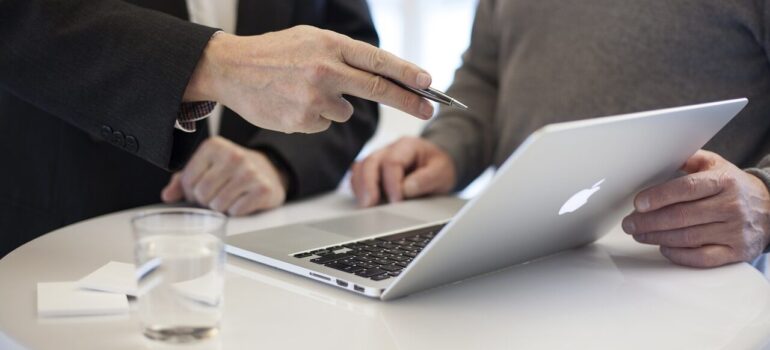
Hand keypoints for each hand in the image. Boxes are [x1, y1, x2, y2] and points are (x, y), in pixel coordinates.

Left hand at [161, 136, 286, 215]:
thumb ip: (183, 180)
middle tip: (216, 196)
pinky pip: (236, 211)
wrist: (269, 171)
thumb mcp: (206, 167)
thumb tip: (167, 196)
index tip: (201, 189)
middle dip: (206, 201)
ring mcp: (250, 172)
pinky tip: (242, 200)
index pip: (187, 181)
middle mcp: (233, 155)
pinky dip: (236, 211)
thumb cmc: (232, 171)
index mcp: (213, 146)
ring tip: (230, 197)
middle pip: (202, 194)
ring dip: (221, 208)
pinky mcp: (263, 189)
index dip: (191, 192)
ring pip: (218, 205)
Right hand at [184, 26, 434, 133]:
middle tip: (430, 109)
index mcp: (330, 45)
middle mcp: (326, 70)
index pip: (378, 61)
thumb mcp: (310, 39)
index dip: (407, 73)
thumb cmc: (274, 52)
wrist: (230, 69)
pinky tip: (293, 102)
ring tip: (303, 90)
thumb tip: (380, 73)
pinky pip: (324, 123)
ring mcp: (314, 98)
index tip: (429, 83)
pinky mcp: (303, 120)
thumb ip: (343, 54)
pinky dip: (314, 116)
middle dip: (408, 101)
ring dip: (334, 105)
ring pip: (345, 111)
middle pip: (378, 89)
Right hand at [350, 137, 455, 206]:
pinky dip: (358, 188)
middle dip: (368, 185)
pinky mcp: (373, 171)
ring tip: (365, 205)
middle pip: (370, 162)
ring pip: (360, 168)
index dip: (392, 183)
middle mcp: (389, 150)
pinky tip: (364, 201)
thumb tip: (406, 189)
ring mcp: (379, 159)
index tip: (397, 201)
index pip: (392, 162)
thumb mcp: (442, 172)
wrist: (437, 166)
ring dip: (360, 187)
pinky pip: (358, 176)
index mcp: (407, 146)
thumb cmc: (438, 167)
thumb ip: (426, 179)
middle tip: (370, 205)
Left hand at [622, 150, 769, 267]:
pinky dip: (679, 255)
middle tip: (629, 223)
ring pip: (688, 238)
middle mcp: (731, 206)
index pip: (686, 189)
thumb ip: (688, 160)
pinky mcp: (736, 252)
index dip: (658, 197)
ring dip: (657, 237)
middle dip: (649, 221)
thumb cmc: (734, 186)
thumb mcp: (716, 165)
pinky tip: (663, 248)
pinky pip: (702, 258)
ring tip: (639, 234)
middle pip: (681, 216)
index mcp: (723, 182)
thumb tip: (658, 157)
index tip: (638, 203)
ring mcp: (734, 231)